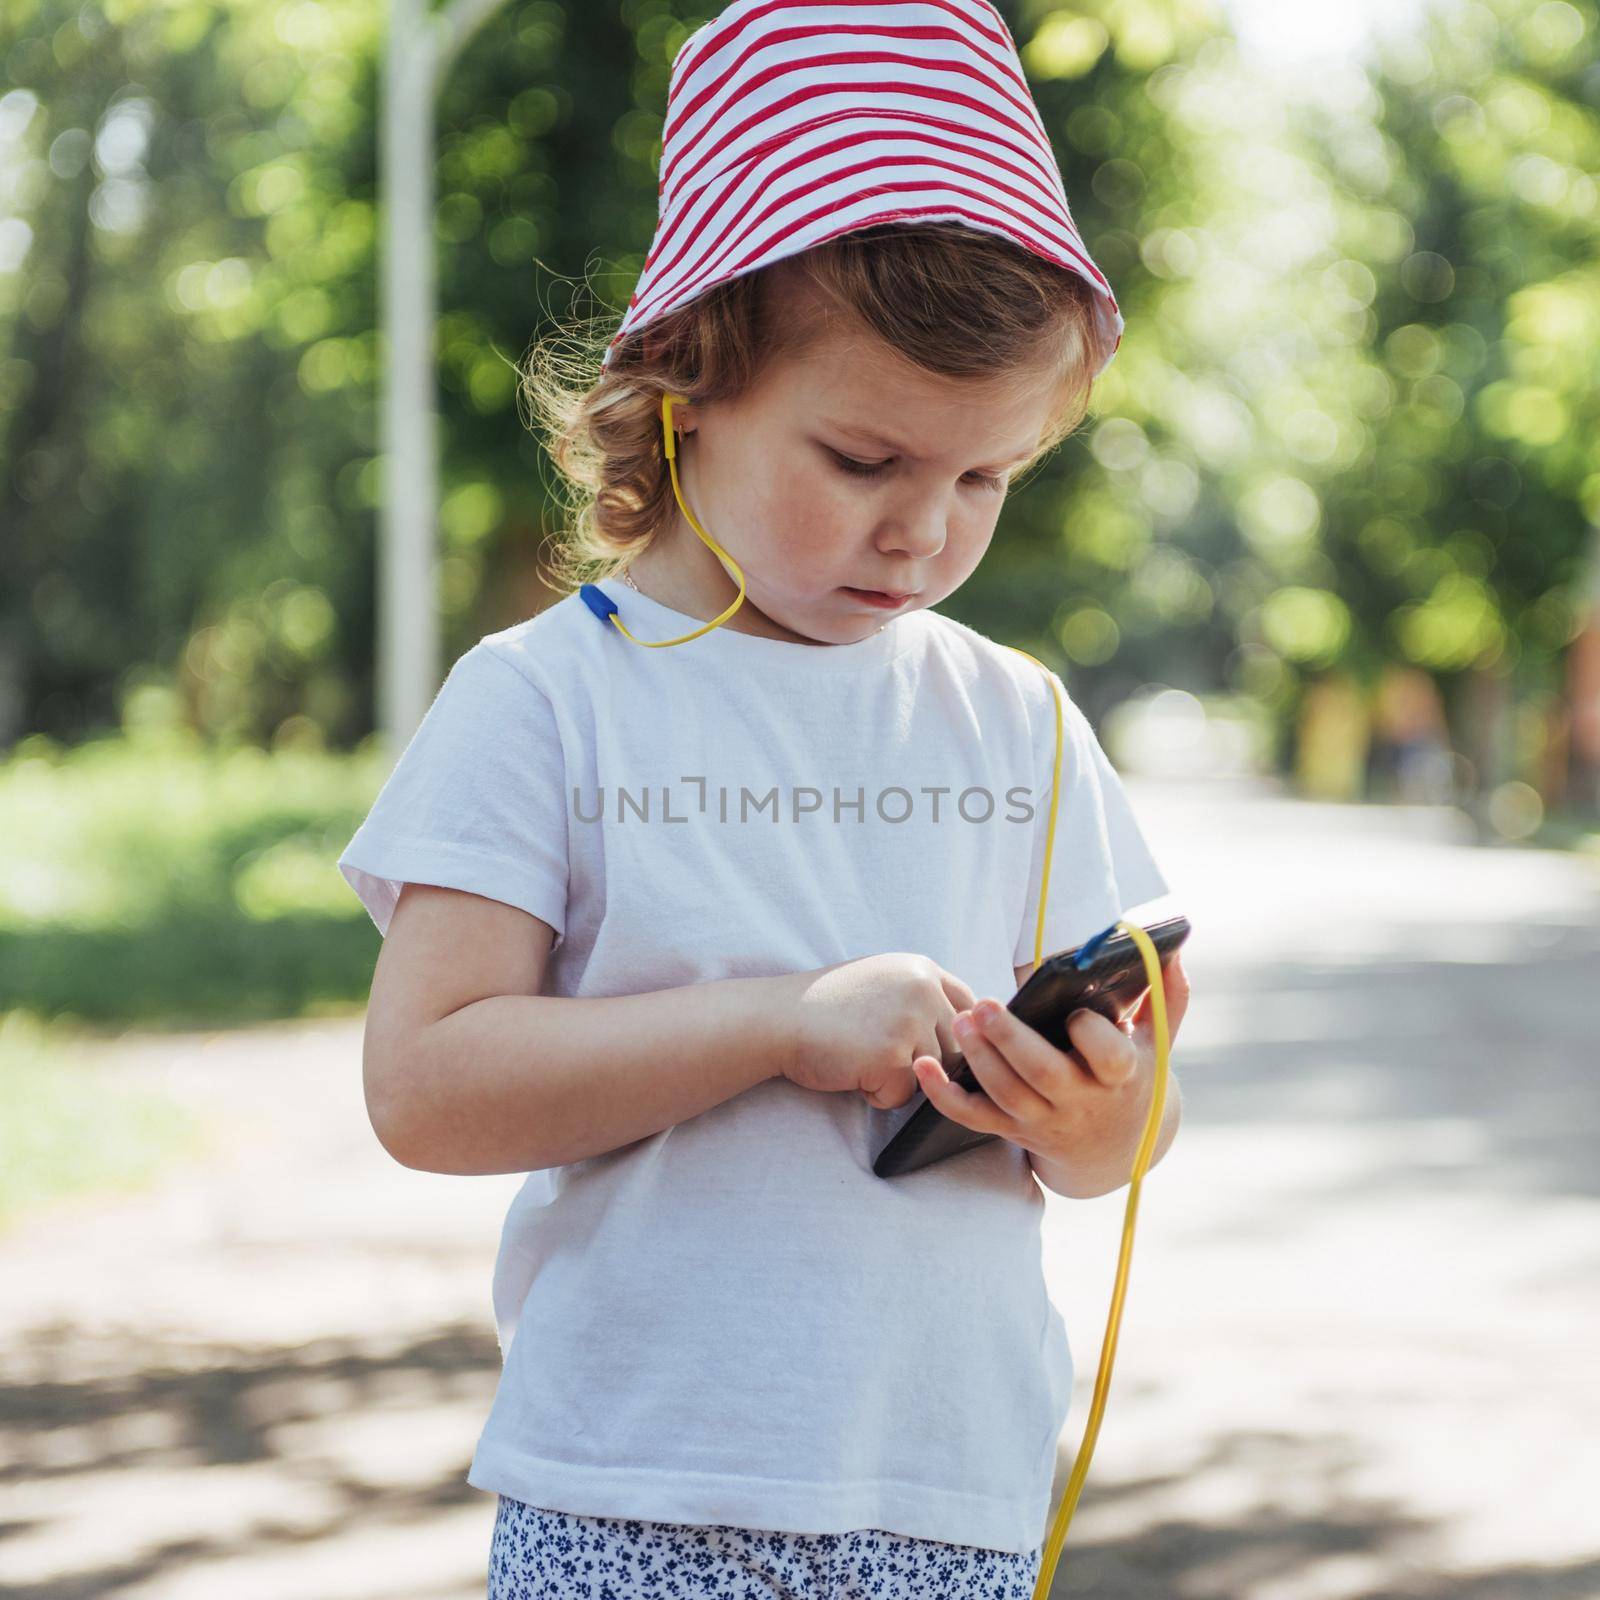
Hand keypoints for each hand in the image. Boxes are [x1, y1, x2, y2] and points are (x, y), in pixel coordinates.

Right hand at [782, 953, 976, 1109]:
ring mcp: (909, 1021)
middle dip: (926, 1062)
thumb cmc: (824, 1006)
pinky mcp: (892, 1055)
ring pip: (932, 1075)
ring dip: (898, 1079)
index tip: (931, 1046)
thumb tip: (964, 1031)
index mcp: (922, 968)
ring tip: (861, 1058)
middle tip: (881, 1053)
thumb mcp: (881, 981)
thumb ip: (921, 996)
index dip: (955, 1035)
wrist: (778, 1018)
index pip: (969, 1008)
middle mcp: (922, 989)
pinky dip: (877, 1095)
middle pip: (957, 1048)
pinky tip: (852, 1071)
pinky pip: (903, 1096)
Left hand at [911, 949, 1191, 1174]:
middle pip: (1042, 1075)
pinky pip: (972, 1117)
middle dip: (1012, 1042)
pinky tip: (923, 1066)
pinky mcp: (1011, 1129)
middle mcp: (1078, 1101)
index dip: (1093, 1037)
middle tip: (985, 1007)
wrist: (1112, 1147)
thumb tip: (1173, 947)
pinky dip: (944, 1095)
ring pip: (1006, 1095)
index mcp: (1118, 1075)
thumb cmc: (1131, 1077)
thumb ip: (1166, 995)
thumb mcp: (1157, 1042)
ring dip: (979, 1060)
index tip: (1078, 1013)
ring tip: (962, 1021)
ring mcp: (1041, 1119)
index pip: (1109, 1060)